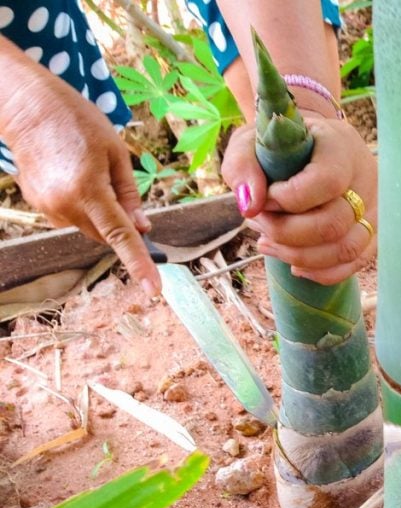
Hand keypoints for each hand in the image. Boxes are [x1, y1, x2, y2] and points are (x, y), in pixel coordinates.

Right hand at [1, 74, 157, 294]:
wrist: (27, 106)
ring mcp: (47, 208)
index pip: (120, 236)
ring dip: (100, 212)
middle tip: (117, 187)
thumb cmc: (77, 121)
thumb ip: (130, 194)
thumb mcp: (115, 152)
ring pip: (89, 227)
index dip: (140, 263)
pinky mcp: (37, 205)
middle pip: (106, 234)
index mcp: (89, 191)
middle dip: (120, 223)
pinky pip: (72, 216)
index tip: (153, 289)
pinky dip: (82, 205)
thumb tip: (142, 227)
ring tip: (88, 171)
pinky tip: (72, 174)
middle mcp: (64, 206)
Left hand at [222, 113, 377, 285]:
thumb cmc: (279, 144)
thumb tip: (250, 205)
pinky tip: (295, 266)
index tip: (265, 198)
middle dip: (286, 232)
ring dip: (299, 256)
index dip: (289, 199)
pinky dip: (322, 272)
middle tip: (259, 221)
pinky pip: (355, 263)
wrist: (309, 146)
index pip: (326, 182)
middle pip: (334, 224)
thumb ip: (243, 164)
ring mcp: (373, 208)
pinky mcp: (372, 231)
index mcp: (340, 146)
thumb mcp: (251, 141)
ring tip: (267, 243)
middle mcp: (365, 178)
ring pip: (346, 249)